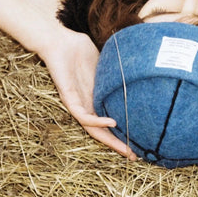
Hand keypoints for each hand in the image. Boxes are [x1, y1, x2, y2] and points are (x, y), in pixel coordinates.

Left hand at [39, 27, 136, 160]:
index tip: (138, 139)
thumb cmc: (79, 49)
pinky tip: (112, 122)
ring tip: (125, 149)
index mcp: (95, 97)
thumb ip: (114, 72)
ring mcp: (77, 102)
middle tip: (134, 156)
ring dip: (108, 140)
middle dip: (117, 144)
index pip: (108, 120)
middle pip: (101, 131)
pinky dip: (97, 120)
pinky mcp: (68, 97)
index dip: (122, 130)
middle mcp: (86, 104)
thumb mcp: (104, 63)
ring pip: (92, 129)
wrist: (59, 40)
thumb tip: (134, 71)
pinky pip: (82, 114)